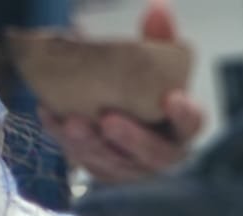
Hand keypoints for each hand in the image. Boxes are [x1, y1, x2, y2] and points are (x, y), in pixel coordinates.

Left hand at [39, 4, 204, 183]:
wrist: (115, 109)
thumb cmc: (141, 88)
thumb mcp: (151, 62)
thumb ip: (158, 40)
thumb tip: (160, 8)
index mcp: (180, 124)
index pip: (191, 123)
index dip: (185, 115)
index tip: (172, 99)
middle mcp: (164, 152)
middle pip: (156, 155)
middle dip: (133, 140)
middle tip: (109, 120)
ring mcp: (136, 168)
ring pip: (119, 165)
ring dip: (94, 146)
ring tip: (72, 123)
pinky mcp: (108, 172)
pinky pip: (89, 164)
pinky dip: (67, 143)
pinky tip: (51, 118)